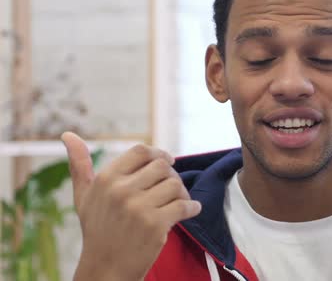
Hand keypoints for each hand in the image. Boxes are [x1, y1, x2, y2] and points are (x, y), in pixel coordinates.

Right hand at [61, 132, 200, 280]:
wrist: (105, 269)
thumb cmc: (97, 230)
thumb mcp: (84, 196)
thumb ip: (79, 165)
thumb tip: (68, 135)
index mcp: (106, 179)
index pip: (141, 151)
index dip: (159, 153)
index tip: (168, 160)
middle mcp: (121, 190)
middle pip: (162, 166)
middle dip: (171, 175)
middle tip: (172, 187)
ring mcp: (139, 208)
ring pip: (176, 184)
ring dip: (182, 192)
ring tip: (179, 201)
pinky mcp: (155, 225)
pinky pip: (184, 205)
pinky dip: (192, 207)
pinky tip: (190, 210)